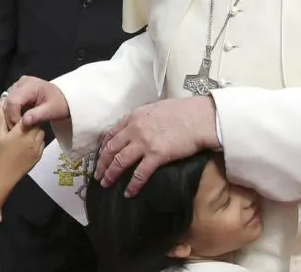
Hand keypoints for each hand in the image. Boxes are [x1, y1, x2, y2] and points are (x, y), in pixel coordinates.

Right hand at [0, 104, 45, 180]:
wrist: (6, 173)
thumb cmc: (1, 154)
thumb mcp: (0, 136)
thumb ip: (1, 120)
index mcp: (20, 132)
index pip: (28, 117)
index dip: (26, 114)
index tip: (23, 114)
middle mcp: (31, 138)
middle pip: (36, 123)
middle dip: (32, 122)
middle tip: (26, 124)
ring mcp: (37, 146)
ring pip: (41, 132)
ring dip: (36, 131)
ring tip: (27, 134)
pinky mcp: (41, 153)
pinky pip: (43, 142)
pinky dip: (38, 140)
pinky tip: (30, 143)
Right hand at [3, 76, 69, 128]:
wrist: (64, 97)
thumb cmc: (60, 103)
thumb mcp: (52, 111)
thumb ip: (38, 115)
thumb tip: (24, 122)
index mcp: (31, 85)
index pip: (14, 101)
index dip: (13, 116)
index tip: (19, 127)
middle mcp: (22, 82)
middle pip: (7, 101)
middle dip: (10, 116)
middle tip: (18, 128)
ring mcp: (18, 84)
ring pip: (6, 101)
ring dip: (9, 114)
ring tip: (19, 124)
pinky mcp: (17, 89)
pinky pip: (8, 101)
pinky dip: (11, 111)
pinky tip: (19, 117)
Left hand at [95, 96, 219, 196]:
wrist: (201, 117)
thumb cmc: (185, 111)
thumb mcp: (158, 108)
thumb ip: (146, 118)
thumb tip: (142, 127)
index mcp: (135, 116)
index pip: (112, 133)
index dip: (104, 146)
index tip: (101, 155)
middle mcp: (135, 129)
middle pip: (111, 149)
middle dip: (102, 164)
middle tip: (99, 174)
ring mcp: (144, 143)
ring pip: (119, 162)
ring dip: (111, 175)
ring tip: (106, 184)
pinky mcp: (156, 155)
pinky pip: (139, 174)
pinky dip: (132, 185)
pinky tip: (129, 193)